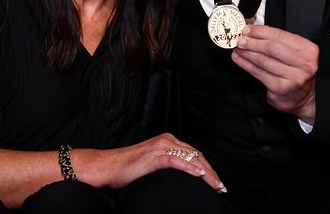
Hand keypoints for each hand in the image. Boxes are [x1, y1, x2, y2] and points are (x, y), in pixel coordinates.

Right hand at [70, 133, 225, 191]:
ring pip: (190, 158)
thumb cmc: (128, 169)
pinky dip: (190, 168)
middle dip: (211, 172)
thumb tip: (183, 180)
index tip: (216, 183)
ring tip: (216, 185)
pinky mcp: (153, 155)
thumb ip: (167, 166)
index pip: (194, 154)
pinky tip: (199, 176)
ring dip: (206, 173)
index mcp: (168, 141)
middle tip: (221, 187)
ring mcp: (160, 147)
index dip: (207, 168)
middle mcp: (166, 140)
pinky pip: (176, 161)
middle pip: (196, 155)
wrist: (108, 166)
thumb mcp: (152, 165)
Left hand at [232, 25, 317, 123]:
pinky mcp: (280, 88)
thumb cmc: (297, 72)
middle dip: (252, 42)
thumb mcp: (296, 53)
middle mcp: (304, 64)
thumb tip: (254, 32)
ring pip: (263, 60)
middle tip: (240, 39)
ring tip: (238, 48)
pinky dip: (246, 64)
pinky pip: (258, 73)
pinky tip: (240, 60)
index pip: (280, 35)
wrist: (304, 98)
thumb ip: (279, 41)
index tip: (248, 29)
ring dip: (247, 53)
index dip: (260, 31)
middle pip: (271, 48)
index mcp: (308, 50)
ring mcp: (293, 77)